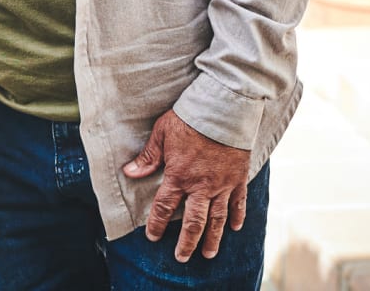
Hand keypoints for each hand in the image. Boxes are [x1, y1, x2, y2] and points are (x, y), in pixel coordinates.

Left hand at [122, 110, 249, 262]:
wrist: (221, 111)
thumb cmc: (188, 119)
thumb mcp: (162, 134)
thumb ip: (148, 157)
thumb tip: (130, 172)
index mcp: (179, 176)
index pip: (165, 207)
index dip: (157, 224)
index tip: (153, 237)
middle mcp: (201, 186)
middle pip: (193, 222)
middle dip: (186, 242)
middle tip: (182, 258)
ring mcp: (222, 185)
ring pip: (217, 219)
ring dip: (212, 238)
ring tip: (208, 254)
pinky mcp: (238, 179)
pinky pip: (239, 203)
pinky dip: (237, 217)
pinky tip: (235, 228)